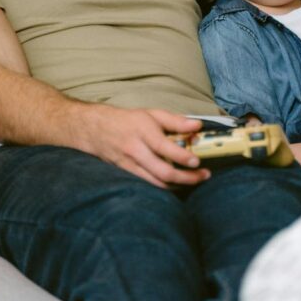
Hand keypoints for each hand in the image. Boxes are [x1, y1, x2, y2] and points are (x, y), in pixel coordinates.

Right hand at [75, 105, 210, 188]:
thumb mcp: (152, 114)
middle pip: (163, 171)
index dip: (182, 157)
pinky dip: (166, 186)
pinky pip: (149, 184)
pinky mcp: (128, 174)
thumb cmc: (128, 120)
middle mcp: (136, 150)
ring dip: (179, 185)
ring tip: (196, 180)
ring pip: (157, 182)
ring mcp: (130, 165)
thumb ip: (175, 121)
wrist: (96, 130)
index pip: (164, 147)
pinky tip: (179, 183)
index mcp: (142, 131)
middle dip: (186, 177)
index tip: (197, 161)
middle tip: (203, 175)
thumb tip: (197, 127)